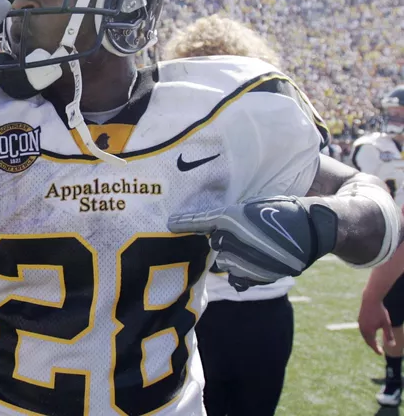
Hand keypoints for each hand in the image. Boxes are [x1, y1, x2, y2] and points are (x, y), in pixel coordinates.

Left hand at [167, 196, 337, 290]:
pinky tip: (255, 263)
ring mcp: (246, 260)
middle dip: (223, 240)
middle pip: (215, 243)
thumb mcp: (254, 205)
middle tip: (241, 234)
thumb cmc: (283, 210)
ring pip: (225, 262)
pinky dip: (242, 272)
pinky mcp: (258, 276)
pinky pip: (237, 279)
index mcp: (232, 218)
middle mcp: (235, 239)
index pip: (200, 221)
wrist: (314, 227)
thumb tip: (213, 227)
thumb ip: (231, 216)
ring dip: (233, 257)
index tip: (170, 223)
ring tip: (253, 248)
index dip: (184, 222)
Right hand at [358, 293, 394, 354]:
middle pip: (367, 341)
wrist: (370, 299)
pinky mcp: (359, 320)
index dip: (377, 349)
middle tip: (379, 350)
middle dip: (373, 346)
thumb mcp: (386, 324)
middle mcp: (362, 329)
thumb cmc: (380, 311)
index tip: (381, 354)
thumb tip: (393, 346)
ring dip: (370, 340)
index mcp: (368, 331)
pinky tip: (371, 333)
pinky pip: (363, 331)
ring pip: (364, 336)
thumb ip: (389, 335)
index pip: (372, 344)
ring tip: (375, 343)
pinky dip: (367, 335)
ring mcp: (360, 324)